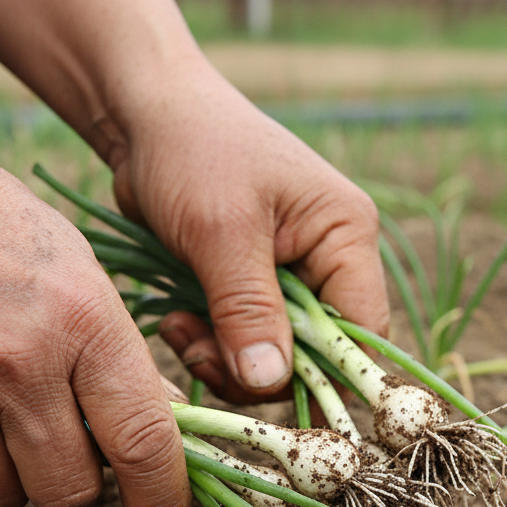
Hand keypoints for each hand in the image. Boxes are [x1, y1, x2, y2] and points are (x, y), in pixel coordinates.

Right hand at [0, 144, 190, 506]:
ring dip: (14, 477)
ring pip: (3, 501)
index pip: (141, 441)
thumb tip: (165, 434)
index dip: (162, 499)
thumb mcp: (85, 277)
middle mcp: (14, 366)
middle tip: (66, 440)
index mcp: (81, 324)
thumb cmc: (0, 234)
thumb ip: (123, 361)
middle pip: (70, 494)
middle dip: (78, 483)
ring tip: (2, 415)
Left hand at [107, 64, 389, 401]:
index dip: (326, 375)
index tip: (267, 393)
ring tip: (179, 332)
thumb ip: (249, 310)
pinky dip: (209, 343)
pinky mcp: (247, 284)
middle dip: (257, 368)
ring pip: (273, 354)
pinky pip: (240, 339)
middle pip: (317, 353)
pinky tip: (174, 322)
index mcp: (346, 235)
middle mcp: (328, 259)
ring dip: (225, 358)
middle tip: (200, 354)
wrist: (144, 114)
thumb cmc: (193, 151)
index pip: (362, 331)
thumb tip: (271, 383)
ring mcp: (288, 273)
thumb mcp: (221, 231)